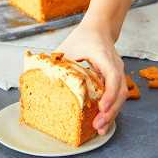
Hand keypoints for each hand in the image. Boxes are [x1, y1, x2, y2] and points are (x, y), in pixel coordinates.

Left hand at [57, 20, 128, 135]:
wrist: (98, 29)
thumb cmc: (83, 37)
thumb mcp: (68, 47)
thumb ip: (56, 61)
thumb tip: (37, 76)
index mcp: (103, 56)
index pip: (112, 75)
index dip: (109, 93)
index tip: (102, 107)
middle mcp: (115, 65)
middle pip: (120, 91)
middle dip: (111, 110)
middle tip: (98, 125)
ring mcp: (118, 73)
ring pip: (121, 96)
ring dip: (112, 113)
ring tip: (100, 128)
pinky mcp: (116, 79)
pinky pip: (117, 96)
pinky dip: (111, 109)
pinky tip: (102, 120)